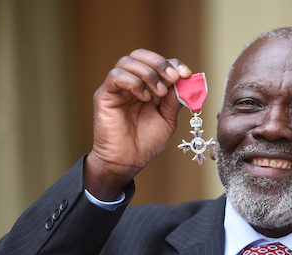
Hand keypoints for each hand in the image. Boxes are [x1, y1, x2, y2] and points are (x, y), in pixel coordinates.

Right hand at [85, 49, 191, 199]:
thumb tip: (187, 82)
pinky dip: (133, 82)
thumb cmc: (146, 143)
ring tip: (159, 94)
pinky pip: (115, 76)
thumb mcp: (167, 119)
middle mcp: (130, 84)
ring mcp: (116, 89)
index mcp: (145, 87)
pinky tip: (144, 97)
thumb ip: (174, 100)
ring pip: (127, 62)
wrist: (128, 162)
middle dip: (160, 64)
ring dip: (148, 73)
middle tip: (174, 78)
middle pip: (140, 55)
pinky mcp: (104, 96)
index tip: (186, 73)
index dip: (172, 63)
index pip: (156, 63)